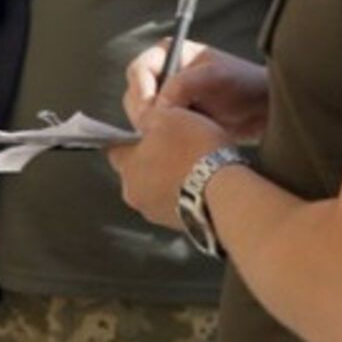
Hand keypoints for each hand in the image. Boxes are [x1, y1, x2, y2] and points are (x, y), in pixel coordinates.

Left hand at [106, 104, 230, 229]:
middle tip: (175, 146)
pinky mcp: (180, 226)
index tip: (145, 133)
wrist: (226, 192)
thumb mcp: (168, 116)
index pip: (115, 151)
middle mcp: (135, 196)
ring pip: (158, 191)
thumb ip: (148, 118)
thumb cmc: (194, 151)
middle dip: (152, 161)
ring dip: (171, 180)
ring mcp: (157, 214)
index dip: (130, 139)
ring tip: (195, 165)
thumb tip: (143, 122)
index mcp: (126, 168)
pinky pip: (178, 205)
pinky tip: (205, 183)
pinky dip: (187, 195)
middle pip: (138, 173)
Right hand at [123, 39, 266, 140]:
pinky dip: (158, 133)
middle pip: (134, 92)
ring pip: (140, 112)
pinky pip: (153, 126)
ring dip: (150, 124)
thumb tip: (159, 104)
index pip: (139, 70)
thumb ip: (184, 84)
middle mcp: (163, 72)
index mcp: (169, 53)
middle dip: (143, 111)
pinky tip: (173, 139)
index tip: (150, 112)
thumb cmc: (243, 84)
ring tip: (169, 134)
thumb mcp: (215, 77)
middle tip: (156, 128)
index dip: (141, 91)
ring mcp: (166, 96)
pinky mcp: (172, 116)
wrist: (262, 109)